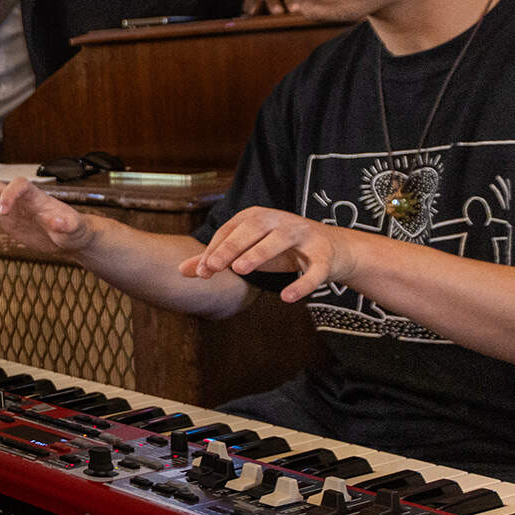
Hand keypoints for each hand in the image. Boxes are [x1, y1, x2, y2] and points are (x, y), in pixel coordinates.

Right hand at [0, 177, 92, 254]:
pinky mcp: (4, 221)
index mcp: (34, 195)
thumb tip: (58, 221)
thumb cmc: (76, 231)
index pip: (15, 185)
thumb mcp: (74, 228)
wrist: (71, 238)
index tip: (1, 213)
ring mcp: (8, 208)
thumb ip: (67, 223)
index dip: (6, 195)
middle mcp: (17, 198)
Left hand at [181, 205, 357, 299]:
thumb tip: (181, 270)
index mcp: (259, 217)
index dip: (216, 249)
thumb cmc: (282, 249)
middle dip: (231, 246)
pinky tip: (285, 298)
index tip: (202, 271)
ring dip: (260, 253)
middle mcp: (281, 221)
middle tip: (213, 267)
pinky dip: (302, 284)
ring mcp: (305, 236)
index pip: (231, 230)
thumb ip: (216, 259)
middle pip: (253, 228)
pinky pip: (315, 270)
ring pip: (281, 239)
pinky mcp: (325, 256)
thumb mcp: (248, 252)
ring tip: (240, 269)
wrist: (333, 250)